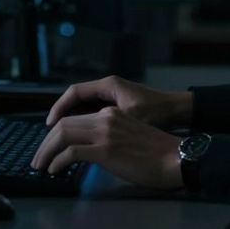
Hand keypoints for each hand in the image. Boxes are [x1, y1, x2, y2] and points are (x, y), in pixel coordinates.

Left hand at [32, 106, 183, 189]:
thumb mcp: (130, 137)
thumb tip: (90, 153)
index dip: (56, 135)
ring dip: (46, 152)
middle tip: (38, 160)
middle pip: (63, 125)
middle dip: (45, 143)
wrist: (176, 158)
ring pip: (63, 135)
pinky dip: (58, 161)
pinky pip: (71, 152)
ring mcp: (105, 133)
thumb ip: (110, 138)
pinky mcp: (106, 150)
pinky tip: (55, 170)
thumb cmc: (158, 154)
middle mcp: (105, 118)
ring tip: (40, 166)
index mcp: (111, 114)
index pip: (74, 119)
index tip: (48, 149)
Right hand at [45, 75, 192, 128]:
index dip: (59, 108)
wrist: (180, 111)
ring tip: (59, 141)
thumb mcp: (131, 119)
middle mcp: (108, 89)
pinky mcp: (118, 108)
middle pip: (76, 101)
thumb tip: (80, 138)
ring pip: (84, 109)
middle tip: (49, 137)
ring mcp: (113, 98)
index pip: (74, 93)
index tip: (49, 125)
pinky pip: (94, 115)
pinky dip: (85, 126)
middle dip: (61, 118)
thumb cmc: (158, 112)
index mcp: (108, 86)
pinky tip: (79, 141)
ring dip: (72, 123)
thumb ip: (108, 125)